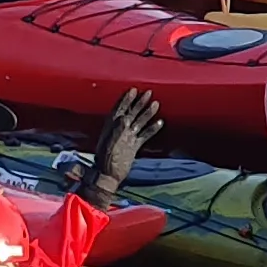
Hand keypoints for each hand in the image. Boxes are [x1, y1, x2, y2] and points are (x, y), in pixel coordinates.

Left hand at [80, 88, 163, 206]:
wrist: (108, 176)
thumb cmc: (106, 160)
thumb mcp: (110, 143)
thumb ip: (117, 129)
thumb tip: (125, 117)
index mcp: (112, 127)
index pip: (120, 109)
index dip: (126, 99)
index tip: (133, 90)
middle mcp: (120, 130)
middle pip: (132, 113)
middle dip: (139, 102)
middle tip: (148, 93)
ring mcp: (128, 138)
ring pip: (140, 122)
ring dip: (148, 113)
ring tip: (156, 104)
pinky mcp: (134, 146)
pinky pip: (145, 135)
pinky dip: (152, 129)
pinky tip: (160, 123)